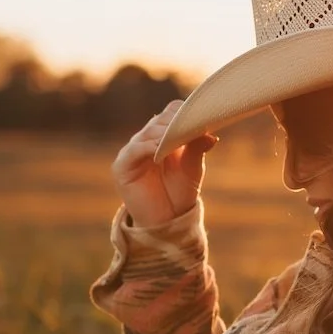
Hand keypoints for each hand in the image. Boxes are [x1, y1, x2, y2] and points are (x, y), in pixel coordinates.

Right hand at [112, 101, 216, 228]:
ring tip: (182, 137)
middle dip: (178, 123)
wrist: (166, 221)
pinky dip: (150, 147)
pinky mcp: (122, 166)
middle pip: (161, 120)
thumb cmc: (179, 192)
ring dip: (166, 133)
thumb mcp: (192, 168)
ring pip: (149, 132)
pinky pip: (135, 149)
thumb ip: (197, 149)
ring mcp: (133, 150)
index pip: (172, 112)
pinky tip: (162, 150)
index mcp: (163, 135)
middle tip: (195, 126)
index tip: (203, 117)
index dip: (185, 112)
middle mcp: (147, 139)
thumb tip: (210, 134)